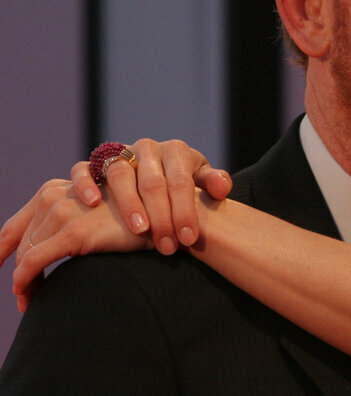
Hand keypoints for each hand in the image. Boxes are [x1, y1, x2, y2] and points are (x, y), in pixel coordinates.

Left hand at [1, 180, 153, 310]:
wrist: (170, 215)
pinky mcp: (73, 231)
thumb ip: (77, 221)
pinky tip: (28, 297)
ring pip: (25, 254)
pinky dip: (25, 282)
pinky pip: (33, 262)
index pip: (17, 223)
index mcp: (58, 189)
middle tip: (24, 297)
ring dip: (24, 282)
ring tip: (30, 302)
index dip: (1, 247)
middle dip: (18, 272)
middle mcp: (54, 195)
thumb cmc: (143, 218)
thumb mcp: (101, 216)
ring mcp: (63, 211)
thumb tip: (59, 249)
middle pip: (20, 241)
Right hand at [71, 138, 231, 253]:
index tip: (189, 239)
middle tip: (167, 246)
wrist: (158, 170)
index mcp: (176, 151)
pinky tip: (92, 202)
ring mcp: (120, 153)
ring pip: (120, 174)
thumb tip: (221, 188)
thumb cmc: (184, 182)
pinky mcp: (95, 162)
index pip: (181, 181)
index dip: (185, 210)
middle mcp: (147, 149)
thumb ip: (214, 182)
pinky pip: (83, 167)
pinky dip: (86, 182)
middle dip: (161, 217)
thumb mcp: (203, 180)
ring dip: (128, 203)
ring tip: (139, 231)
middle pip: (152, 182)